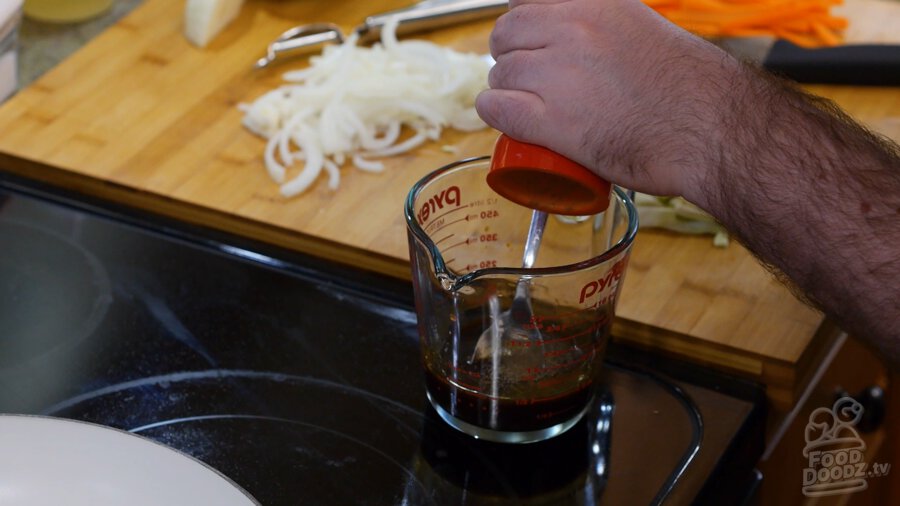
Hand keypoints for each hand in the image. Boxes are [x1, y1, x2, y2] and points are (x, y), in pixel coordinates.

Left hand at [475, 0, 740, 202]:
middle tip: (527, 78)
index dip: (525, 25)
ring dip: (505, 88)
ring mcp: (558, 73)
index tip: (530, 41)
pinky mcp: (550, 120)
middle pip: (506, 34)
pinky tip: (505, 116)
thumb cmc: (690, 87)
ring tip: (526, 104)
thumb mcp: (643, 27)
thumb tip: (580, 35)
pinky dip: (495, 111)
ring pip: (499, 73)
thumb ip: (607, 24)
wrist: (710, 130)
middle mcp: (572, 28)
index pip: (527, 1)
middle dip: (510, 55)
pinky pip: (496, 107)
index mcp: (594, 2)